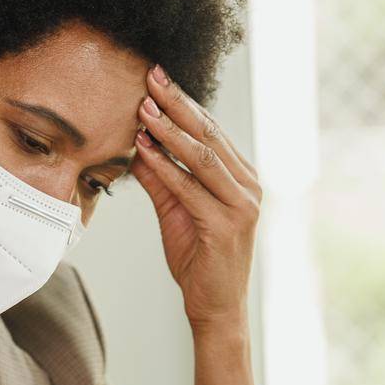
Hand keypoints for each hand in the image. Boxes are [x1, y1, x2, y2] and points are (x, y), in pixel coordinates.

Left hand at [131, 63, 261, 334]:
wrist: (215, 307)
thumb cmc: (199, 260)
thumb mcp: (175, 211)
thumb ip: (160, 179)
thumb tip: (135, 146)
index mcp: (241, 178)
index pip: (210, 131)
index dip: (183, 103)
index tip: (156, 79)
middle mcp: (248, 187)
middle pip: (209, 135)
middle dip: (177, 104)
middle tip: (150, 78)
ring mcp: (241, 205)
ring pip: (202, 157)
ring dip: (169, 131)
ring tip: (143, 108)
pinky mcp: (227, 225)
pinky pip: (190, 188)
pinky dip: (165, 167)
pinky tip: (144, 150)